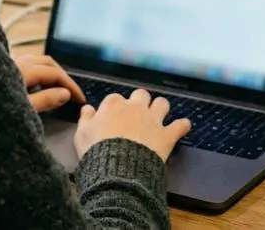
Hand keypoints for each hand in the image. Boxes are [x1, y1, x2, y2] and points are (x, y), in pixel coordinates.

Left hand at [14, 54, 84, 112]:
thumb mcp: (23, 107)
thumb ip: (44, 100)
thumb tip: (66, 94)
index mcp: (25, 69)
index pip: (55, 73)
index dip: (70, 85)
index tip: (80, 99)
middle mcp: (18, 62)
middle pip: (47, 62)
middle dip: (62, 75)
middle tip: (71, 91)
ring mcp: (10, 64)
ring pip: (36, 62)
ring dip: (50, 72)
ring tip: (57, 88)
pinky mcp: (3, 69)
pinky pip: (26, 65)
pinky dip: (38, 72)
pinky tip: (36, 85)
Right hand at [74, 88, 191, 162]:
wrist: (117, 168)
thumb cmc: (95, 150)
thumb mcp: (81, 134)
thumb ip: (86, 118)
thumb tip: (88, 108)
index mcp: (113, 105)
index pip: (115, 99)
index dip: (116, 108)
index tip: (114, 118)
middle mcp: (135, 107)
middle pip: (141, 95)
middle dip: (140, 102)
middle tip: (137, 114)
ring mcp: (153, 120)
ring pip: (162, 103)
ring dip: (161, 109)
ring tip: (159, 117)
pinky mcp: (166, 134)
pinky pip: (180, 125)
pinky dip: (182, 126)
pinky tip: (182, 127)